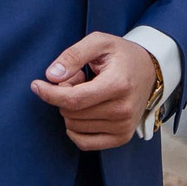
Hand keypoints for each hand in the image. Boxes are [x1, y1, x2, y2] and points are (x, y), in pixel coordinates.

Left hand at [31, 32, 160, 150]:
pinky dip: (75, 130)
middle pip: (71, 113)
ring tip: (88, 92)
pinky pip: (84, 143)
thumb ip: (73, 55)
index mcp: (118, 84)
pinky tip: (83, 113)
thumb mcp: (98, 42)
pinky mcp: (122, 137)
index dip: (49, 94)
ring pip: (74, 127)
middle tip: (79, 80)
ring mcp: (123, 127)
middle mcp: (123, 110)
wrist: (149, 70)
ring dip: (72, 110)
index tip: (37, 85)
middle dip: (64, 95)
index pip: (73, 99)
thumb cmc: (121, 55)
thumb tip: (51, 76)